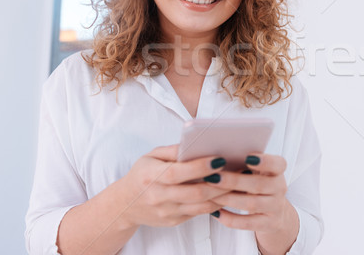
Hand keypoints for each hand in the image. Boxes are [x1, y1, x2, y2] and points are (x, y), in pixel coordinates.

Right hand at [116, 144, 231, 227]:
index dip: (200, 167)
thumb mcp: (152, 156)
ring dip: (223, 194)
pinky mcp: (174, 221)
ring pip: (201, 206)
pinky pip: (200, 212)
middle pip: (195, 192)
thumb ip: (173, 150)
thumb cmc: (143, 174)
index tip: (220, 159)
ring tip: (238, 181)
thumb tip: (197, 143)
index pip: (178, 173)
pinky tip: (228, 192)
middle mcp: (158, 197)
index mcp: (151, 176)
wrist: (125, 205)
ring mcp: (167, 212)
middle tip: (238, 171)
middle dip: (220, 182)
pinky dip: (216, 202)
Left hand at [207, 153, 296, 233]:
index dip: (265, 161)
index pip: (278, 164)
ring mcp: (276, 207)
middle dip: (234, 181)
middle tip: (213, 177)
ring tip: (210, 194)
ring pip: (251, 204)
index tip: (247, 158)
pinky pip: (248, 223)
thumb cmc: (259, 184)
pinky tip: (216, 212)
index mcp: (277, 171)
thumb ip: (245, 165)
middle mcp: (280, 188)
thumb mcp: (258, 172)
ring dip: (228, 199)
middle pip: (258, 184)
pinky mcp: (270, 224)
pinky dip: (230, 218)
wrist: (275, 212)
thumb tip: (217, 160)